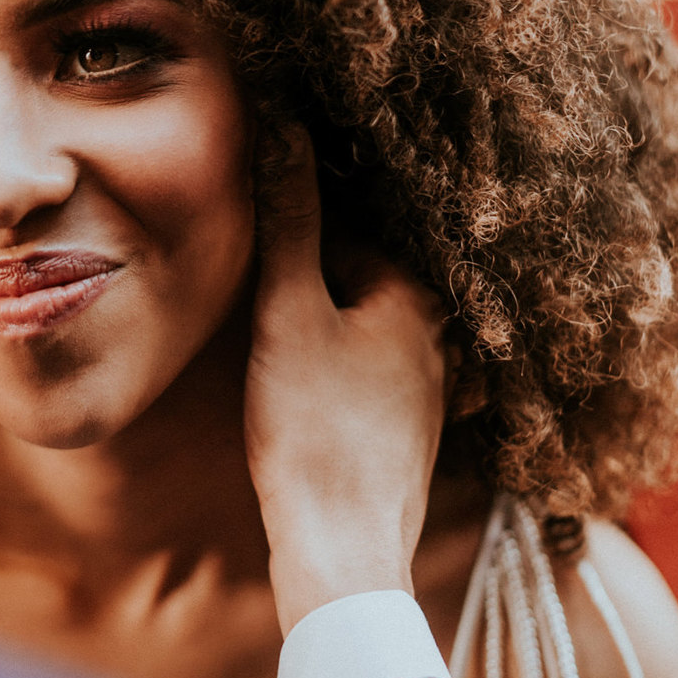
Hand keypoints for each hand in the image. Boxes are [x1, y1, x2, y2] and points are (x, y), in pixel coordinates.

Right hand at [244, 135, 450, 634]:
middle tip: (246, 296)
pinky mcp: (407, 428)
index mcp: (416, 293)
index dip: (285, 233)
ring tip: (263, 340)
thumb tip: (285, 123)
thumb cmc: (313, 431)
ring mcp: (427, 385)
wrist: (343, 554)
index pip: (340, 228)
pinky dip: (328, 364)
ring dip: (314, 321)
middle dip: (301, 275)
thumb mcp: (288, 312)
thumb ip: (288, 217)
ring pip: (356, 324)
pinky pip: (362, 368)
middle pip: (351, 275)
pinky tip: (293, 390)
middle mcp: (435, 333)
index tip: (242, 242)